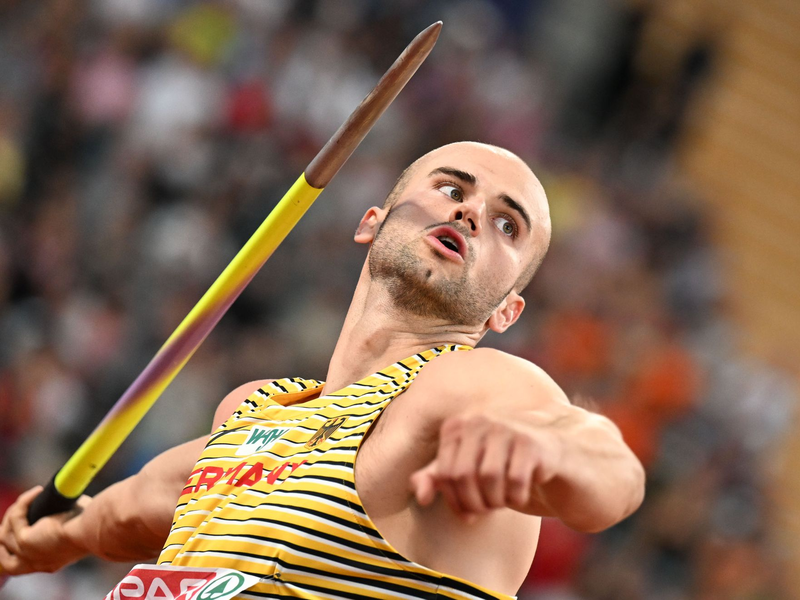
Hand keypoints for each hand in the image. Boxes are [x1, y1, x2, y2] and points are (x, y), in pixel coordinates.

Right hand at [0, 486, 89, 574]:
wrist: (97, 529)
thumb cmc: (95, 525)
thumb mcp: (75, 527)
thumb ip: (64, 520)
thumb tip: (63, 501)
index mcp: (49, 563)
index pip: (21, 562)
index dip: (14, 545)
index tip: (21, 525)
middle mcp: (35, 564)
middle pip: (5, 554)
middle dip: (6, 531)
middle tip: (18, 510)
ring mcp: (27, 556)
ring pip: (5, 534)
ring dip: (14, 513)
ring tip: (32, 496)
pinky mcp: (25, 542)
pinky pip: (16, 519)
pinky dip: (23, 502)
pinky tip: (38, 491)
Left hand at [409, 413, 561, 521]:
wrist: (558, 457)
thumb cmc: (507, 466)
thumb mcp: (468, 472)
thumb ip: (438, 478)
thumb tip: (419, 495)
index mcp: (458, 425)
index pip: (442, 472)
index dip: (453, 499)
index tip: (468, 510)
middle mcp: (480, 420)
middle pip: (462, 475)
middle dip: (473, 503)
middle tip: (487, 511)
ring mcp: (507, 428)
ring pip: (488, 477)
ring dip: (495, 501)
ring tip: (503, 501)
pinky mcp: (533, 443)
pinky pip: (515, 480)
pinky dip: (516, 497)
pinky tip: (522, 493)